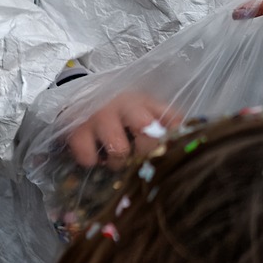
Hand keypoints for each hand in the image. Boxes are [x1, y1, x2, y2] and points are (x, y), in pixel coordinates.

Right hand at [66, 92, 182, 168]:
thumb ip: (166, 123)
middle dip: (146, 151)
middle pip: (146, 129)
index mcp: (146, 102)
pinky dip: (92, 163)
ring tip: (115, 160)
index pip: (171, 117)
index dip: (173, 139)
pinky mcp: (77, 131)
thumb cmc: (120, 113)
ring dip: (118, 163)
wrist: (80, 99)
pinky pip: (88, 158)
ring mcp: (99, 117)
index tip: (167, 153)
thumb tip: (185, 141)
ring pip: (118, 149)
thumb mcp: (144, 111)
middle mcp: (124, 105)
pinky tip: (95, 157)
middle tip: (139, 159)